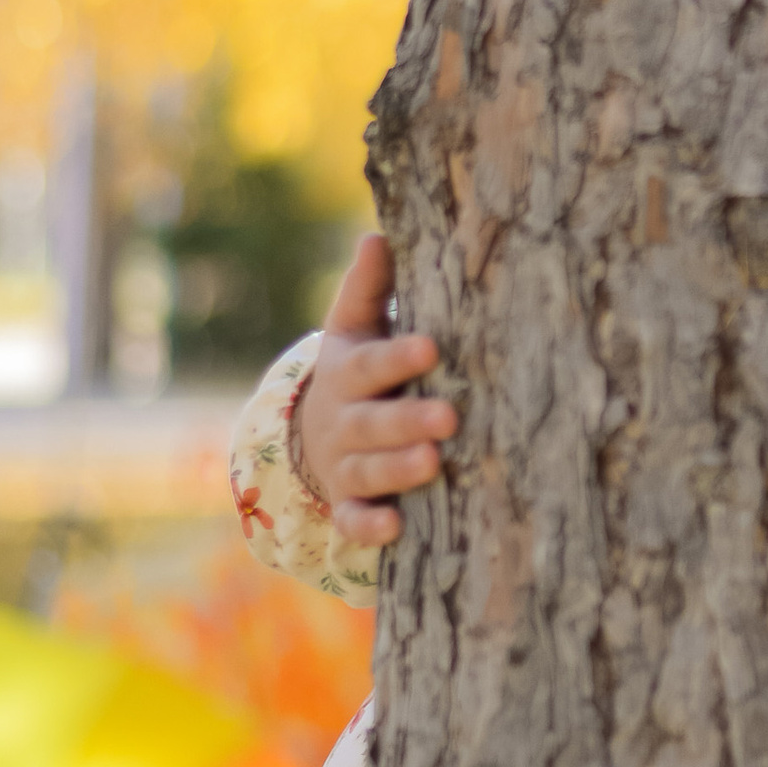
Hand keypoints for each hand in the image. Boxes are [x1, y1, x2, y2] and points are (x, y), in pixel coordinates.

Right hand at [296, 234, 457, 549]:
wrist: (318, 432)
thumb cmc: (361, 368)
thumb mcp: (357, 328)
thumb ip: (370, 287)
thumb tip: (377, 237)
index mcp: (350, 372)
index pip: (372, 364)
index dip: (398, 357)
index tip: (432, 348)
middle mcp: (345, 420)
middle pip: (373, 422)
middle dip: (408, 420)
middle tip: (449, 417)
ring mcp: (346, 465)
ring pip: (369, 470)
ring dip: (399, 468)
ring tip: (434, 462)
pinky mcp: (351, 504)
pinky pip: (354, 520)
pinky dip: (369, 528)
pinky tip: (395, 529)